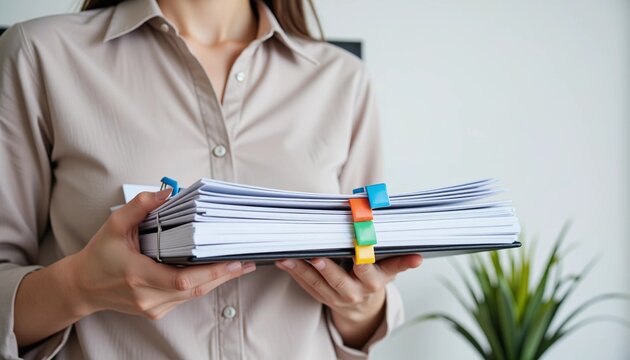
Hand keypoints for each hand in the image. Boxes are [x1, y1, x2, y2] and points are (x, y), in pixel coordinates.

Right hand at [69, 189, 255, 319]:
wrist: (83, 286)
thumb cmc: (100, 255)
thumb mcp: (114, 225)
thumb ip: (140, 206)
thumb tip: (167, 192)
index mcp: (137, 275)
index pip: (182, 279)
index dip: (211, 271)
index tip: (232, 260)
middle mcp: (147, 296)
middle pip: (195, 289)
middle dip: (224, 274)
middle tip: (247, 260)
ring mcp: (153, 307)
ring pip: (194, 295)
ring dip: (218, 279)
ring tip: (240, 264)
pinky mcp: (157, 311)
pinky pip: (187, 297)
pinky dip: (203, 284)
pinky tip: (218, 271)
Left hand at [275, 254, 421, 347]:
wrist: (364, 308)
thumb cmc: (376, 276)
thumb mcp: (389, 268)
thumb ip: (397, 258)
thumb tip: (416, 253)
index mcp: (375, 282)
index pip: (374, 272)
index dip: (368, 263)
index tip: (361, 254)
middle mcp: (356, 291)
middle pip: (342, 282)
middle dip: (329, 270)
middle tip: (317, 257)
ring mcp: (338, 297)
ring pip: (319, 285)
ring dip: (303, 271)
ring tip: (289, 258)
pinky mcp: (323, 297)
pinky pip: (307, 286)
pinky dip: (295, 274)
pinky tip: (284, 261)